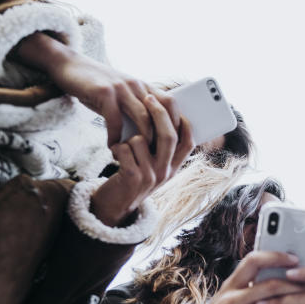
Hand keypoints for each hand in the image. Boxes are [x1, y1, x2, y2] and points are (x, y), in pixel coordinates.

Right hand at [12, 32, 165, 145]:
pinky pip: (115, 120)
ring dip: (141, 141)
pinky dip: (116, 137)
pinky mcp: (105, 92)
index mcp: (144, 86)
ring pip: (143, 118)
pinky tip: (112, 147)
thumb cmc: (96, 86)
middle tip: (158, 157)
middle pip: (161, 113)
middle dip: (163, 138)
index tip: (174, 144)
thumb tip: (150, 135)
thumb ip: (135, 109)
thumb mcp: (121, 94)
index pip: (170, 104)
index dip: (176, 124)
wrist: (69, 65)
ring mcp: (122, 88)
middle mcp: (137, 85)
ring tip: (136, 156)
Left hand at [89, 94, 192, 225]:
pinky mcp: (133, 178)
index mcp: (174, 168)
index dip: (184, 122)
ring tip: (124, 148)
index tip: (175, 105)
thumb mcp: (153, 166)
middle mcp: (166, 172)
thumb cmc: (132, 178)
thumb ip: (162, 148)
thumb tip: (166, 116)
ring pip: (141, 139)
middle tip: (148, 98)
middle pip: (169, 135)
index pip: (189, 142)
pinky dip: (116, 147)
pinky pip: (125, 149)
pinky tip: (114, 155)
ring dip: (128, 138)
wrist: (115, 206)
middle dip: (158, 113)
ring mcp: (150, 176)